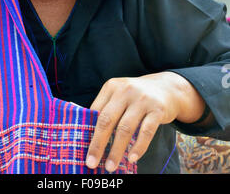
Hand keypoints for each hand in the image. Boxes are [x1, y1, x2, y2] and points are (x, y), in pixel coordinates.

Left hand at [86, 72, 204, 171]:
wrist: (167, 88)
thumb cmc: (136, 97)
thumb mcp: (120, 95)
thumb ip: (106, 109)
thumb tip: (90, 137)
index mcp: (112, 86)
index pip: (95, 111)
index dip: (88, 131)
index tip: (84, 148)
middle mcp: (125, 90)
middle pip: (107, 120)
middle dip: (98, 144)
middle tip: (91, 163)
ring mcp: (142, 99)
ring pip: (125, 128)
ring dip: (116, 150)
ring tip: (110, 166)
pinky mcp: (158, 109)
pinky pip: (146, 131)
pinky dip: (138, 147)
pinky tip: (132, 158)